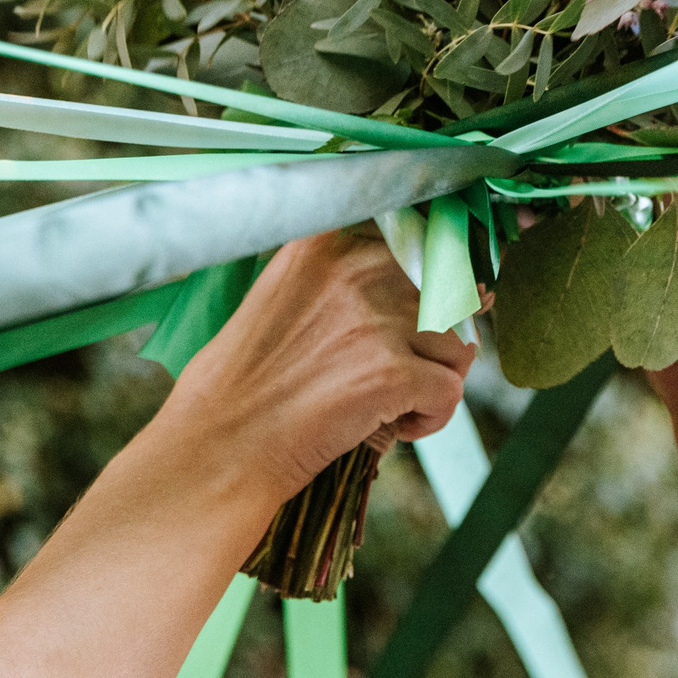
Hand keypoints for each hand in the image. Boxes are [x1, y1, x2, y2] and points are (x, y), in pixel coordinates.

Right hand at [161, 228, 476, 504]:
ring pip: (458, 343)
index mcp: (329, 240)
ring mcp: (377, 320)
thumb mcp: (289, 292)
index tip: (427, 302)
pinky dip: (430, 418)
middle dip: (433, 338)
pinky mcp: (392, 373)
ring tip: (391, 401)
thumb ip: (354, 275)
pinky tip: (393, 427)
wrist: (220, 445)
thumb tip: (451, 284)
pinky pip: (452, 391)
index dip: (437, 276)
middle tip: (392, 370)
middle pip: (447, 294)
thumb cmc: (251, 379)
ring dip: (435, 378)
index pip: (422, 233)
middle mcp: (358, 268)